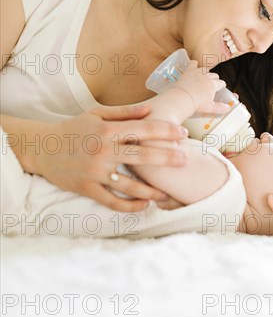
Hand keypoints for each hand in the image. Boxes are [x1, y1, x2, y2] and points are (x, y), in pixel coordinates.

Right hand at [37, 104, 188, 211]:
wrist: (42, 148)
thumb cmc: (73, 128)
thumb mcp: (97, 114)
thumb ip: (125, 113)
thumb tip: (150, 110)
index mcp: (107, 130)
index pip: (143, 129)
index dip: (166, 131)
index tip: (183, 133)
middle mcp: (102, 150)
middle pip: (142, 155)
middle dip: (167, 157)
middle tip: (185, 160)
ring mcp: (95, 171)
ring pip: (130, 184)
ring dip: (151, 190)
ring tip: (167, 193)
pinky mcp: (86, 188)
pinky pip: (112, 200)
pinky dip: (130, 206)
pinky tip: (144, 205)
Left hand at [168, 60, 230, 114]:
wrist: (182, 98)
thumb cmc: (197, 104)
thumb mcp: (210, 108)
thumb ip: (220, 108)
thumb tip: (228, 108)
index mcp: (214, 85)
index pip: (221, 83)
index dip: (221, 85)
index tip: (220, 87)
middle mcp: (207, 76)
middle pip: (215, 75)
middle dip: (215, 79)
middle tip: (211, 84)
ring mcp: (198, 72)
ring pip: (206, 69)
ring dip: (206, 72)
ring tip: (204, 77)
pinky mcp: (189, 70)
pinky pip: (193, 63)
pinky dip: (194, 64)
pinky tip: (194, 65)